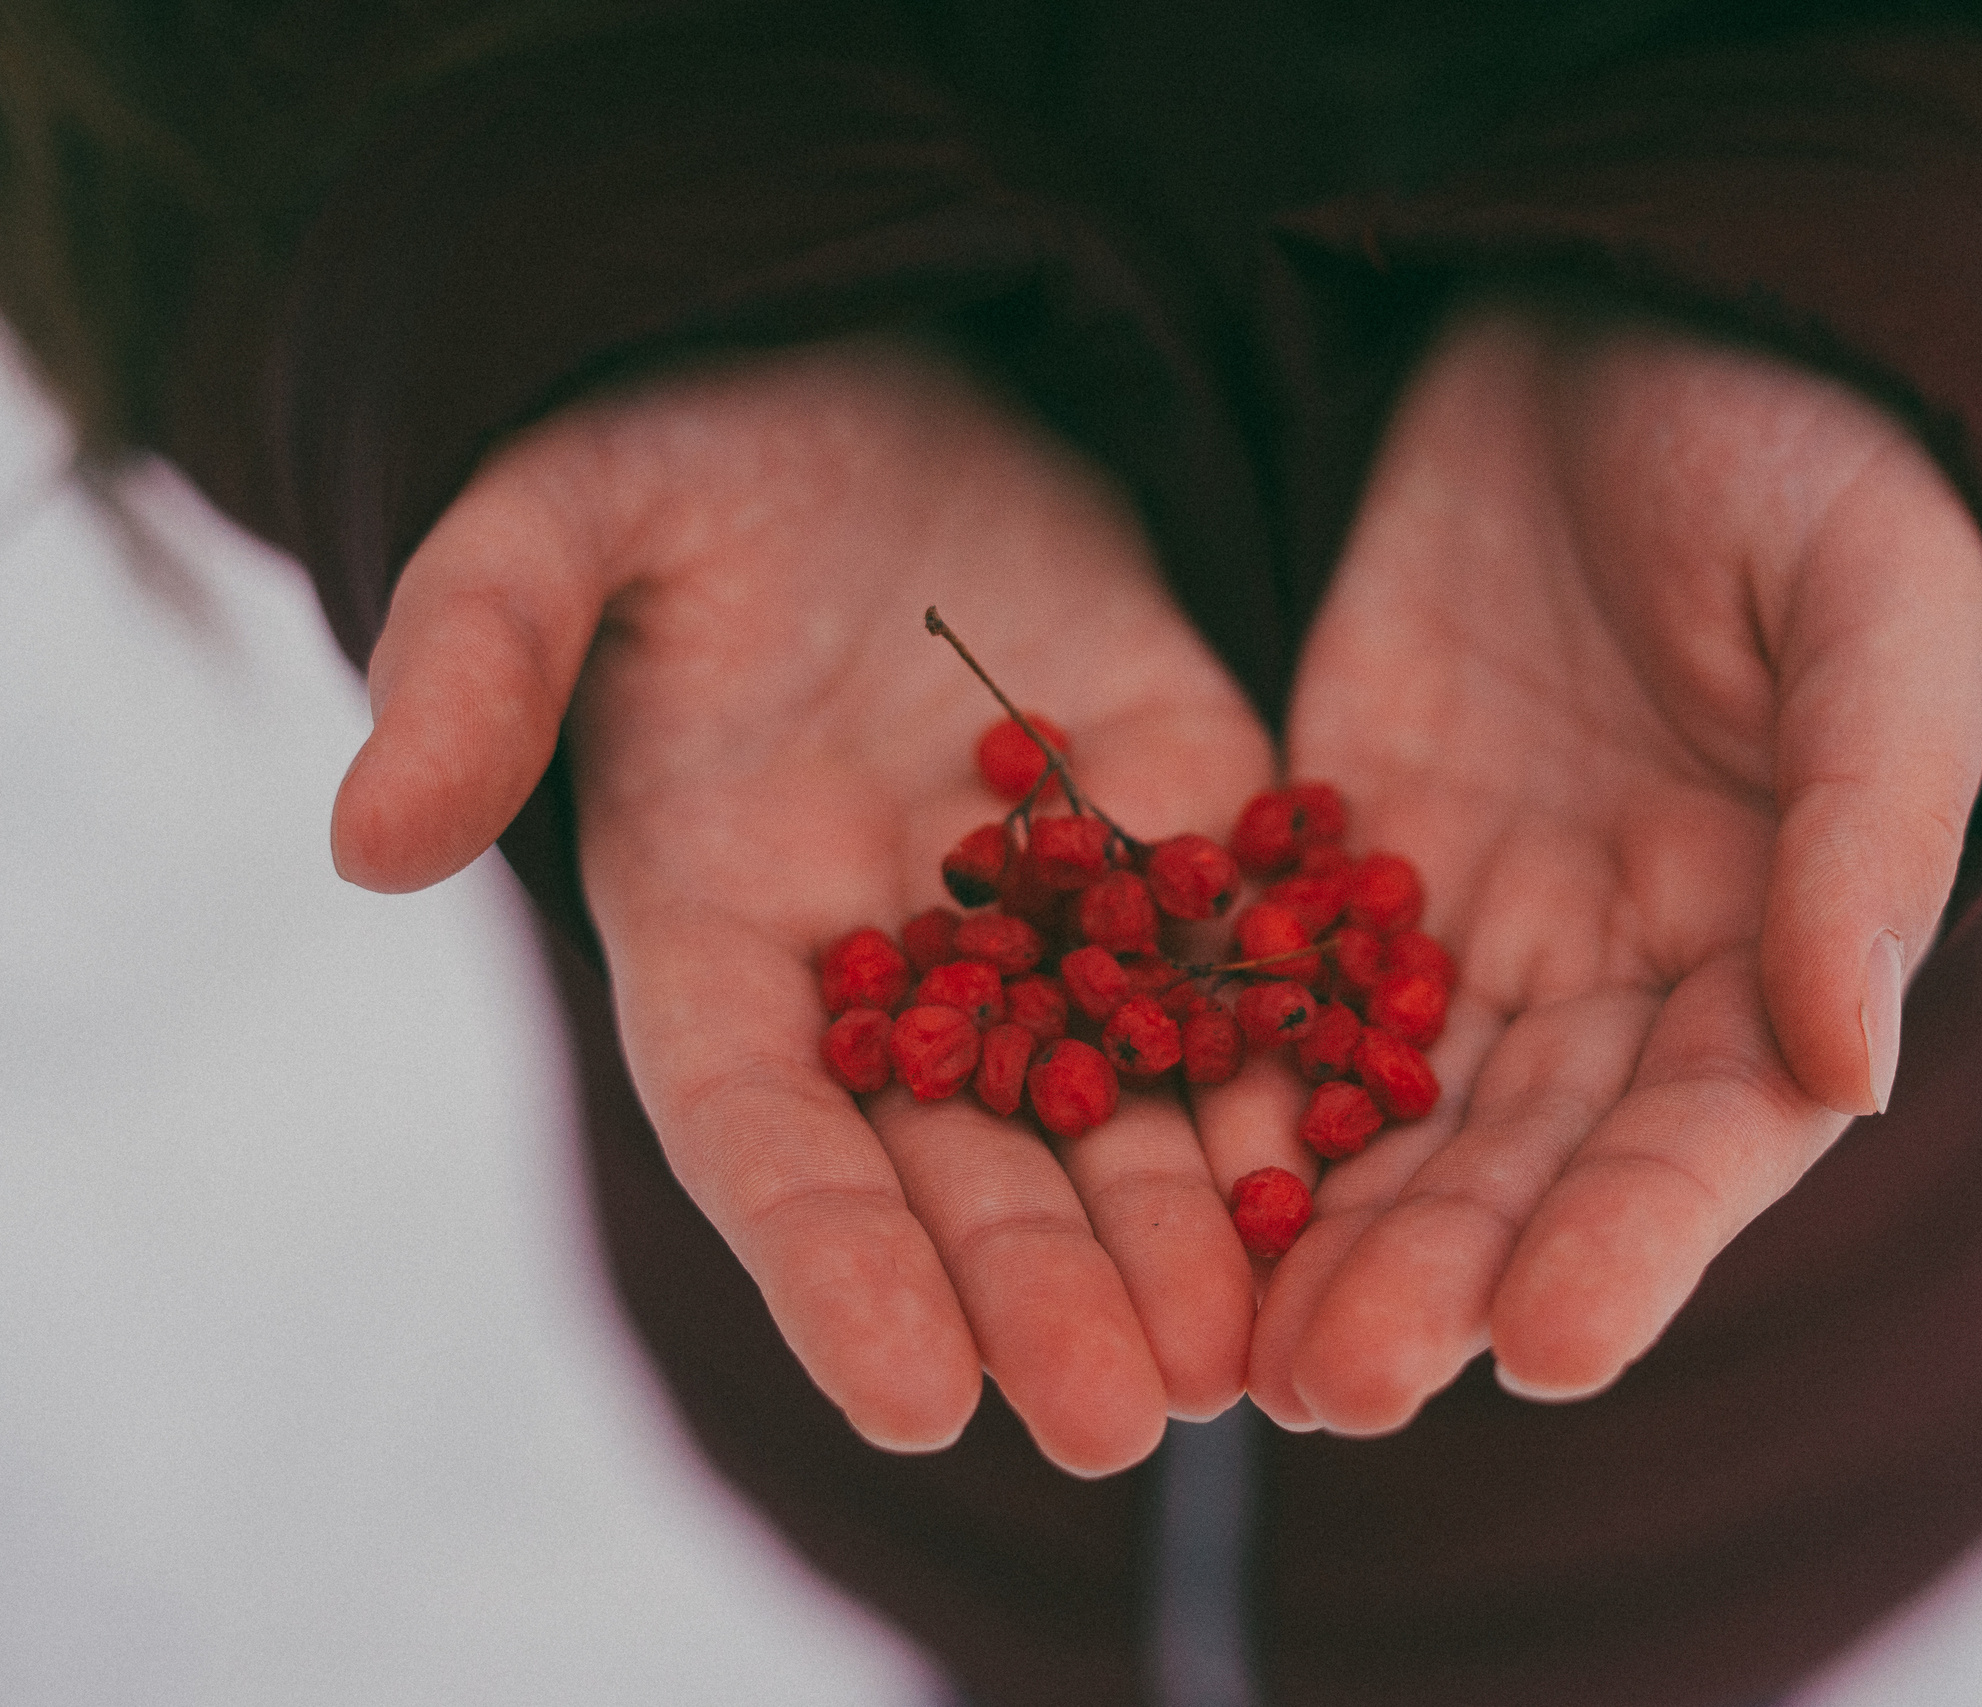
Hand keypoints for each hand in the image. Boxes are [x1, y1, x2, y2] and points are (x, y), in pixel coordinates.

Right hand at [331, 337, 1274, 1473]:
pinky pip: (1243, 956)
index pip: (768, 1134)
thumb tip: (366, 839)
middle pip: (967, 1162)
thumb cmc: (680, 444)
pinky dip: (1296, 1056)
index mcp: (720, 931)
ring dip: (1184, 1231)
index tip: (917, 1403)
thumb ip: (478, 663)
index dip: (831, 1268)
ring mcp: (1047, 905)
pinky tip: (1365, 1150)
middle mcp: (889, 963)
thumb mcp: (561, 521)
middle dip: (1042, 1290)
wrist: (864, 359)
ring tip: (1262, 1357)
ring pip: (1119, 1099)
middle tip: (1133, 1419)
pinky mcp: (1183, 818)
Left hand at [1231, 305, 1981, 1432]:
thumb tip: (1853, 1063)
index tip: (1550, 1348)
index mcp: (1776, 935)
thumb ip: (1870, 825)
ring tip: (1239, 1354)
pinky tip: (1147, 1172)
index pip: (1711, 1129)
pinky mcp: (1339, 840)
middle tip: (1336, 1388)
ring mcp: (1470, 912)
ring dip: (1321, 1230)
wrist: (1641, 307)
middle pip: (1526, 1156)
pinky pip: (1272, 974)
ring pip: (1389, 1107)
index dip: (1638, 1240)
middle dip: (1440, 1273)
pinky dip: (1220, 1077)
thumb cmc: (1809, 446)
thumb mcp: (1874, 605)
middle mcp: (1619, 964)